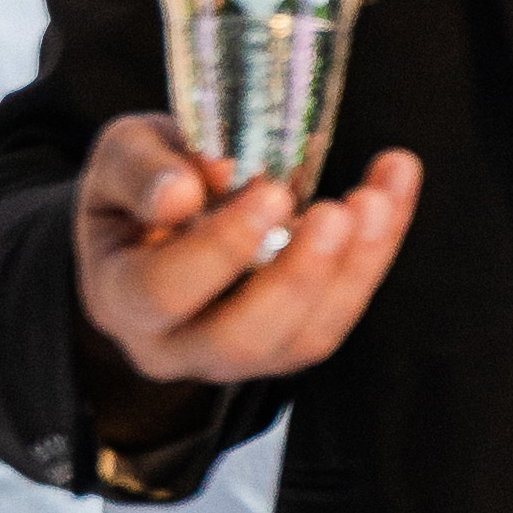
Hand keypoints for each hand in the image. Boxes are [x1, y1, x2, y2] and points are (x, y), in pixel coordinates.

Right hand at [71, 112, 422, 411]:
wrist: (165, 219)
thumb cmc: (141, 187)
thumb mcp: (121, 156)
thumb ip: (141, 171)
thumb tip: (190, 188)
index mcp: (122, 299)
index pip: (164, 292)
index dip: (219, 249)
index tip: (268, 192)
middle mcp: (177, 345)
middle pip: (241, 340)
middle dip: (297, 278)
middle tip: (334, 212)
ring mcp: (238, 355)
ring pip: (304, 339)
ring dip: (352, 270)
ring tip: (377, 197)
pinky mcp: (289, 342)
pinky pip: (338, 314)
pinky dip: (374, 254)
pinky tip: (391, 191)